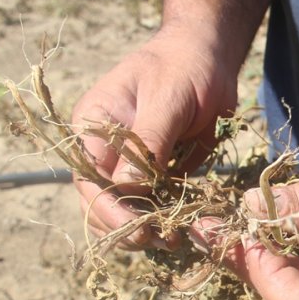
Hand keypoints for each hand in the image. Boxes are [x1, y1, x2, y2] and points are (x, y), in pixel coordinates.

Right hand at [71, 26, 238, 248]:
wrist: (210, 60)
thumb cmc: (184, 67)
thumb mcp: (167, 98)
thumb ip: (148, 141)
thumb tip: (127, 186)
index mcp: (91, 126)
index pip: (88, 179)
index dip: (108, 209)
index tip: (138, 228)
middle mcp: (102, 150)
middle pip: (101, 203)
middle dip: (127, 227)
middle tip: (162, 239)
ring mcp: (126, 165)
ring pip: (124, 211)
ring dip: (145, 231)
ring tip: (174, 239)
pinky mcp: (152, 176)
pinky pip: (150, 207)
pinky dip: (163, 222)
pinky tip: (182, 231)